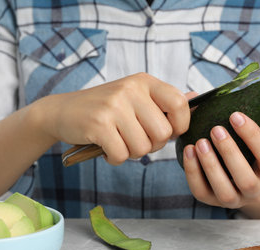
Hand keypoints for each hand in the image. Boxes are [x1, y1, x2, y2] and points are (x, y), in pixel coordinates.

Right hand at [38, 73, 189, 164]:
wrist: (62, 111)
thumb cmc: (104, 109)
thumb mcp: (134, 97)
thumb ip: (163, 101)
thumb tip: (197, 98)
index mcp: (144, 82)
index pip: (179, 103)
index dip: (179, 125)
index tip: (167, 132)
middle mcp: (130, 89)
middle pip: (162, 133)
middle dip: (152, 145)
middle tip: (135, 139)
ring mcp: (114, 106)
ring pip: (142, 147)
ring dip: (131, 153)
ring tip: (118, 141)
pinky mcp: (99, 124)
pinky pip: (122, 155)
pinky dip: (115, 158)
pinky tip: (106, 148)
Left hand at [182, 112, 259, 216]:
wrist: (241, 180)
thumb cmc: (255, 155)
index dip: (253, 137)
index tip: (236, 116)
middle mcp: (255, 192)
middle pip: (245, 179)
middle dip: (230, 153)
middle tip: (216, 130)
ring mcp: (233, 199)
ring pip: (224, 191)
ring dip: (210, 166)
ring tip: (200, 142)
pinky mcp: (211, 201)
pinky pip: (201, 191)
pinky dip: (192, 172)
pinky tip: (188, 151)